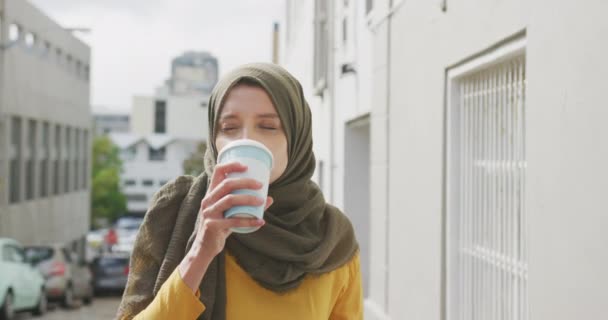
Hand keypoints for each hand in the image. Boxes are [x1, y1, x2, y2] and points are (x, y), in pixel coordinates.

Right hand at [179, 162, 272, 292]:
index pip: (218, 172)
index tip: (246, 166)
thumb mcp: (231, 213)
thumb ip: (247, 205)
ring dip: (248, 199)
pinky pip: (232, 222)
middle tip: (261, 185)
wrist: (206, 247)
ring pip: (229, 200)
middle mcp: (208, 200)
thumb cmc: (221, 226)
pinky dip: (248, 222)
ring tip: (262, 201)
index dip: (231, 165)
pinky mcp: (212, 226)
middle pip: (227, 184)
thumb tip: (270, 198)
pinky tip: (260, 222)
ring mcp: (209, 213)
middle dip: (245, 182)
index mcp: (212, 193)